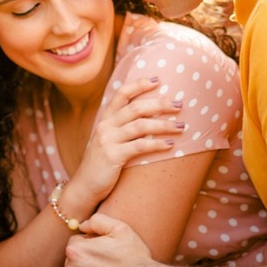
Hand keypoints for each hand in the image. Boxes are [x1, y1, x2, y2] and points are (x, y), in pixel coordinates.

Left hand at [56, 213, 154, 266]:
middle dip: (82, 261)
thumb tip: (81, 225)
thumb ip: (97, 221)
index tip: (101, 251)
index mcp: (77, 250)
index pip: (74, 242)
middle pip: (69, 261)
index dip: (88, 244)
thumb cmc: (135, 257)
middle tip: (101, 265)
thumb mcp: (120, 229)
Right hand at [71, 77, 182, 205]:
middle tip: (179, 104)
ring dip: (164, 125)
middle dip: (160, 104)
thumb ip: (122, 127)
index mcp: (105, 118)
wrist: (85, 186)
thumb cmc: (102, 163)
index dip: (139, 84)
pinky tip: (170, 144)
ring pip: (141, 126)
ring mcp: (108, 140)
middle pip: (136, 107)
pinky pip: (140, 146)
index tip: (158, 80)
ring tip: (181, 127)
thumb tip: (150, 117)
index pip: (122, 93)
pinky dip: (157, 144)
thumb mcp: (108, 139)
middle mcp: (106, 125)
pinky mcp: (113, 156)